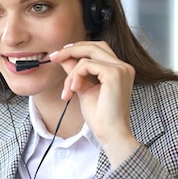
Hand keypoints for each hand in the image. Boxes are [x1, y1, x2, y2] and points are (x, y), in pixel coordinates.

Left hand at [49, 41, 138, 166]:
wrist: (110, 133)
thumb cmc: (100, 116)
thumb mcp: (83, 88)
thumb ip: (76, 72)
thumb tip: (64, 57)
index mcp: (119, 70)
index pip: (97, 50)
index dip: (78, 49)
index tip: (59, 55)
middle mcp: (123, 66)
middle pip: (94, 45)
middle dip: (71, 50)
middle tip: (54, 57)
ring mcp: (120, 69)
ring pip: (87, 55)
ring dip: (71, 72)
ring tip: (67, 90)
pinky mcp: (114, 73)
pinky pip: (86, 65)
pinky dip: (75, 76)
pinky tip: (73, 90)